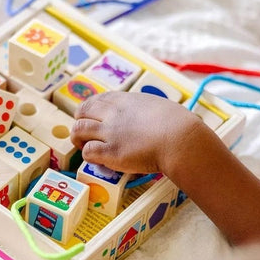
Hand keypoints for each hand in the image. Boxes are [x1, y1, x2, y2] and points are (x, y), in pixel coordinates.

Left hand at [72, 91, 204, 175]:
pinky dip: (89, 155)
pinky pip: (88, 152)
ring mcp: (110, 133)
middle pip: (82, 111)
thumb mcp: (158, 106)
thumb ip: (144, 110)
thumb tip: (147, 117)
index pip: (97, 99)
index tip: (91, 116)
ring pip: (79, 130)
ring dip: (79, 139)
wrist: (180, 139)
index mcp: (125, 100)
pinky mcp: (111, 153)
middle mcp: (113, 114)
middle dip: (79, 121)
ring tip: (84, 146)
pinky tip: (98, 159)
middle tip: (84, 132)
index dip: (89, 109)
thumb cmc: (179, 124)